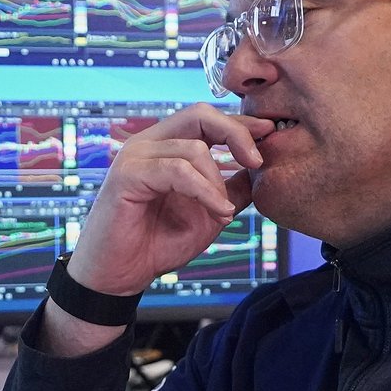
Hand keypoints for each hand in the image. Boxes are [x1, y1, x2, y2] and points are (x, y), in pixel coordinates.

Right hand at [65, 103, 270, 296]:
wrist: (120, 275)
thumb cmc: (157, 243)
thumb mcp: (208, 215)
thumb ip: (231, 191)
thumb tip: (260, 173)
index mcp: (166, 147)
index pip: (206, 118)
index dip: (240, 122)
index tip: (269, 131)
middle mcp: (149, 144)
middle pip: (199, 114)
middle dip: (235, 133)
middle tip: (257, 161)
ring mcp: (135, 156)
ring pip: (193, 149)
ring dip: (218, 183)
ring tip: (224, 212)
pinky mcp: (127, 175)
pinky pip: (177, 171)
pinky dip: (204, 191)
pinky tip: (218, 211)